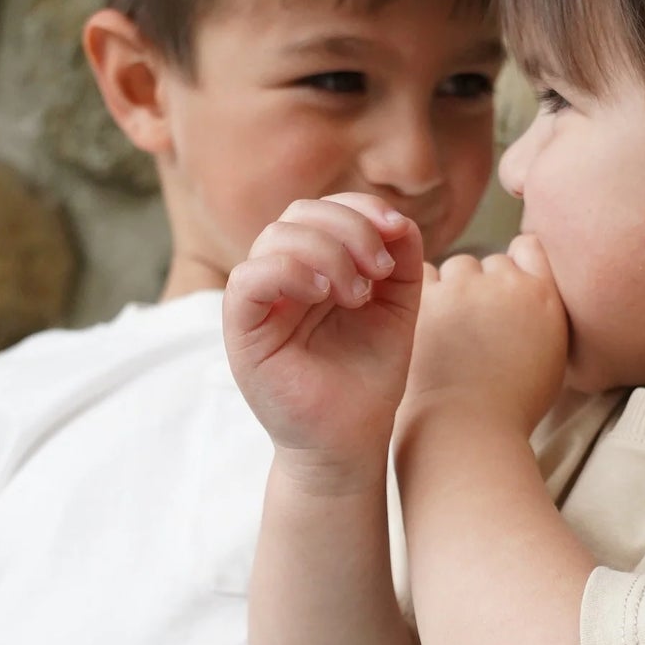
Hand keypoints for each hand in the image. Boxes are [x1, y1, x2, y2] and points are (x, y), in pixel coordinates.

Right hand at [225, 194, 423, 482]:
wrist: (351, 438)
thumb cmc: (369, 377)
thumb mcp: (398, 308)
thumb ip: (403, 259)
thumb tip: (399, 219)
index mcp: (315, 265)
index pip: (324, 209)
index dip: (359, 207)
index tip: (396, 231)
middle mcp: (283, 277)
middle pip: (299, 213)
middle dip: (349, 228)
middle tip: (379, 270)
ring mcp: (260, 302)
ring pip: (274, 237)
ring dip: (326, 252)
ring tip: (357, 294)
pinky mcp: (242, 331)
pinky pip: (247, 279)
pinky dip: (288, 272)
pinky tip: (322, 294)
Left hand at [402, 232, 568, 437]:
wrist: (468, 431)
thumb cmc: (510, 409)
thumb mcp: (551, 359)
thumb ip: (543, 315)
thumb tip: (529, 291)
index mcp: (543, 296)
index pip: (528, 248)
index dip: (515, 268)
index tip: (505, 297)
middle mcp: (506, 283)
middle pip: (489, 263)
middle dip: (482, 288)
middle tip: (472, 330)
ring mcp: (464, 289)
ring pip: (456, 268)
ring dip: (452, 290)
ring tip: (448, 335)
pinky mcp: (425, 299)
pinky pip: (424, 277)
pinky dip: (424, 296)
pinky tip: (426, 328)